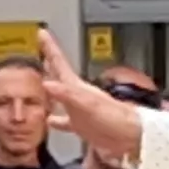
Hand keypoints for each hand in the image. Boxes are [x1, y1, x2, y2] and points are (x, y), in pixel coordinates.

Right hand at [33, 31, 149, 164]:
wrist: (131, 136)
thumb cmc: (115, 118)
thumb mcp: (89, 104)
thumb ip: (67, 94)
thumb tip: (48, 85)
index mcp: (77, 86)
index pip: (59, 62)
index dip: (50, 47)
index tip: (42, 32)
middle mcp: (76, 95)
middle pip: (57, 75)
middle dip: (46, 64)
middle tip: (36, 53)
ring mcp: (79, 110)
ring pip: (58, 97)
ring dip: (47, 91)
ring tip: (37, 86)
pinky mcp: (82, 125)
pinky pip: (64, 121)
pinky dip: (55, 120)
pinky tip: (49, 121)